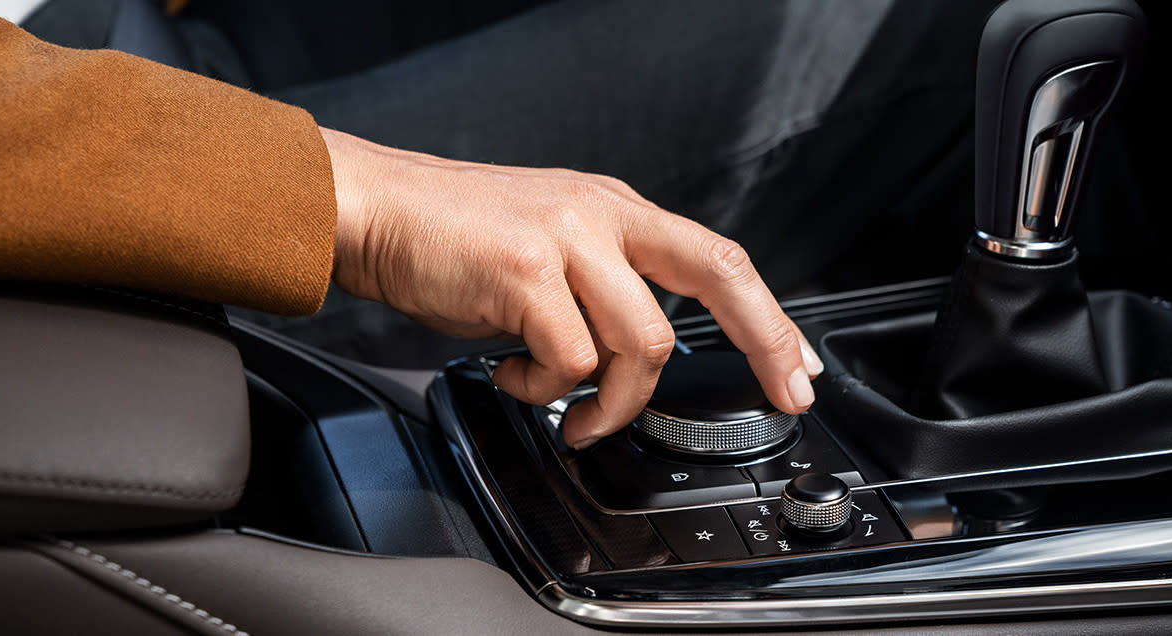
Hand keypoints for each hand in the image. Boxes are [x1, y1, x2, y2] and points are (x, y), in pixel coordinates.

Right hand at [321, 127, 823, 448]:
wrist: (375, 210)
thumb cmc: (452, 239)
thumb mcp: (549, 247)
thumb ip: (600, 290)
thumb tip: (636, 360)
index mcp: (614, 209)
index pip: (717, 257)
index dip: (767, 314)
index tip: (796, 363)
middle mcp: (601, 215)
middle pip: (718, 273)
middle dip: (764, 340)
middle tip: (780, 392)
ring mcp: (566, 238)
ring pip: (641, 342)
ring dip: (613, 401)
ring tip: (573, 413)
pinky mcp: (525, 272)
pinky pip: (568, 362)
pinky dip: (544, 390)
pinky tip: (515, 377)